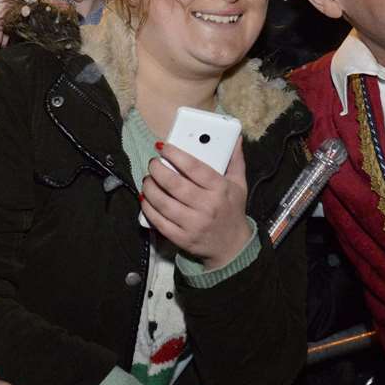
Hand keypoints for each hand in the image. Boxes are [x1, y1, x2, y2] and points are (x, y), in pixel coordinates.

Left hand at [141, 142, 251, 269]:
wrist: (233, 247)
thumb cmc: (233, 211)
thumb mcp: (239, 185)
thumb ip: (235, 160)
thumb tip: (234, 137)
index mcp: (220, 189)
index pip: (195, 168)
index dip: (175, 155)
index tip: (163, 147)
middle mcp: (207, 206)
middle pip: (174, 184)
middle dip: (158, 170)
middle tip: (153, 163)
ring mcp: (193, 224)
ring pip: (163, 203)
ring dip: (150, 188)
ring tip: (147, 179)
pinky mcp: (182, 238)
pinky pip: (159, 221)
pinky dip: (149, 208)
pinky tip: (145, 198)